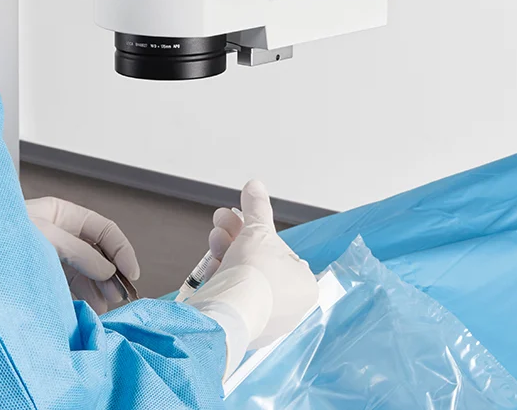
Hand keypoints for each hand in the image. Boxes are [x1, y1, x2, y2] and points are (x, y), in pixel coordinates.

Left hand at [26, 196, 140, 312]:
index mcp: (64, 215)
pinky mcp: (42, 275)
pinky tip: (90, 307)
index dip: (122, 251)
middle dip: (111, 274)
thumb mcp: (46, 236)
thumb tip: (108, 272)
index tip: (131, 274)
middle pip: (97, 253)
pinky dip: (81, 296)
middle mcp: (61, 234)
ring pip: (85, 272)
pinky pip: (68, 285)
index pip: (104, 231)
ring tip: (106, 304)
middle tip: (118, 295)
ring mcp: (52, 255)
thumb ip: (79, 253)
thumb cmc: (2, 236)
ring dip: (98, 288)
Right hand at [181, 180, 317, 354]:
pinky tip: (211, 265)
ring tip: (216, 237)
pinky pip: (231, 298)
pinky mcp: (241, 331)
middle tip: (223, 220)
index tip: (245, 223)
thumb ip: (257, 208)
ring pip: (243, 280)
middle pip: (260, 264)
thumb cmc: (255, 275)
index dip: (261, 237)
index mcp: (305, 287)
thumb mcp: (258, 230)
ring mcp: (264, 323)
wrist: (228, 313)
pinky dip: (220, 279)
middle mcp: (289, 309)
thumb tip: (255, 186)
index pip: (283, 256)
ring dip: (226, 253)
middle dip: (238, 239)